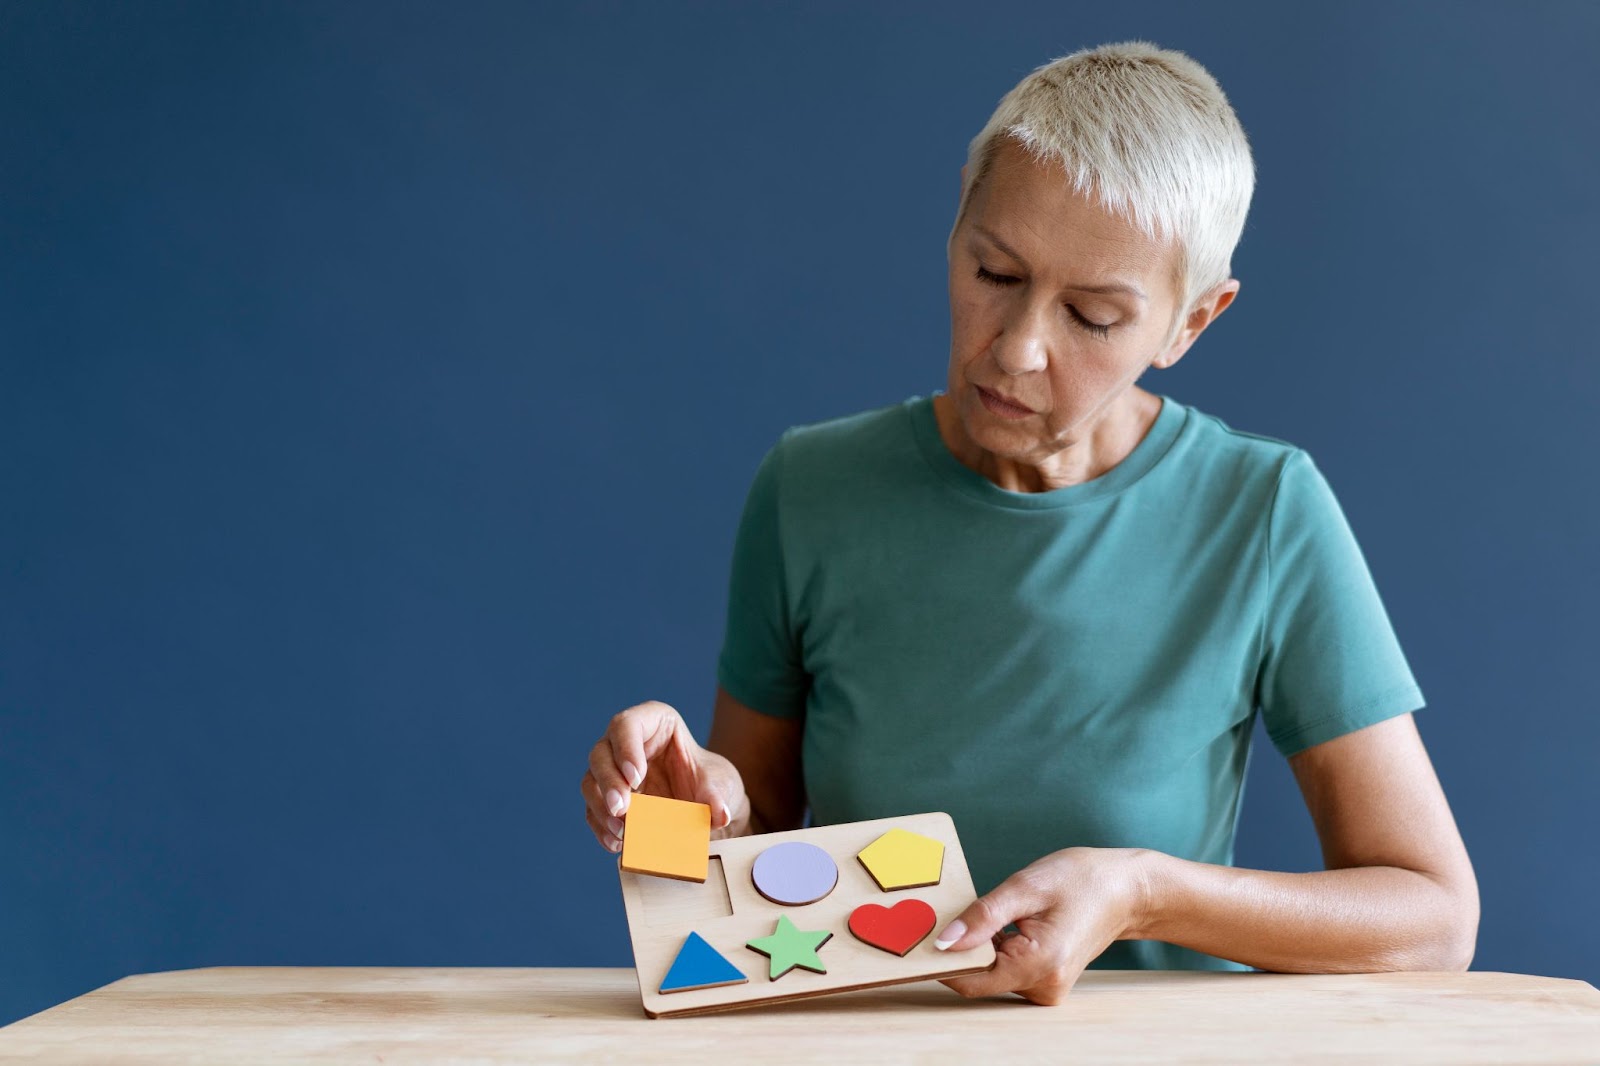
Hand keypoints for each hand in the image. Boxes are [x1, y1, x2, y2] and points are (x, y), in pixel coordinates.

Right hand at [579, 700, 748, 852]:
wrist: (708, 808)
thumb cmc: (712, 782)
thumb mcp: (722, 783)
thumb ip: (718, 794)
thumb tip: (720, 814)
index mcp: (654, 722)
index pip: (627, 724)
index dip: (626, 748)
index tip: (636, 777)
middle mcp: (626, 743)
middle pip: (601, 753)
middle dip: (608, 782)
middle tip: (621, 808)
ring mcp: (614, 772)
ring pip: (591, 781)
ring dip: (601, 807)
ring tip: (622, 830)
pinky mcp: (609, 800)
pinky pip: (594, 811)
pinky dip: (602, 828)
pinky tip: (617, 842)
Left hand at [936, 846, 1153, 1004]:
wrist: (1125, 890)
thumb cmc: (1081, 880)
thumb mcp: (1025, 887)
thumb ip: (982, 917)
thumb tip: (942, 943)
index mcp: (1039, 966)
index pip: (970, 980)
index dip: (942, 959)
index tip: (922, 932)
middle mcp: (1044, 987)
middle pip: (979, 977)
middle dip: (961, 947)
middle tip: (953, 910)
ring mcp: (1046, 988)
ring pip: (991, 972)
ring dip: (981, 945)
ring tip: (998, 910)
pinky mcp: (1046, 981)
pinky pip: (1007, 969)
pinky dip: (997, 947)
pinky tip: (1008, 921)